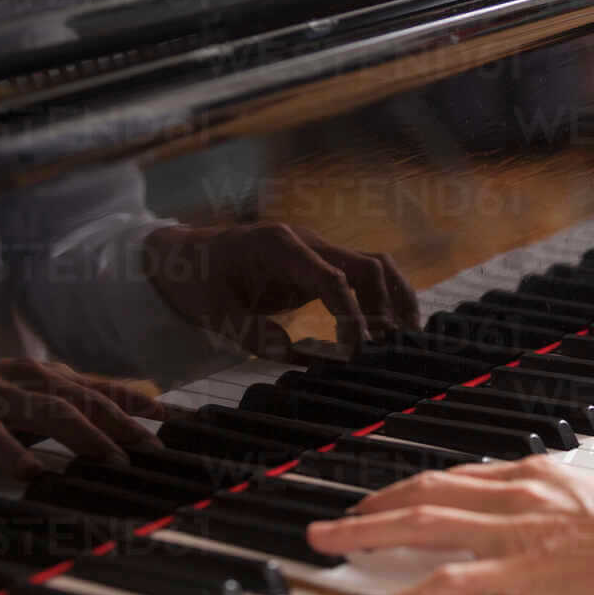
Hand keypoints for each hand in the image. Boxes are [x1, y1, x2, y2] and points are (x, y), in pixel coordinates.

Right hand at [0, 348, 166, 499]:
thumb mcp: (44, 382)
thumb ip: (96, 394)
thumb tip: (158, 406)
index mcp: (32, 378)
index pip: (86, 396)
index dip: (122, 416)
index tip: (155, 442)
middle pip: (46, 408)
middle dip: (84, 433)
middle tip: (116, 462)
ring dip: (6, 450)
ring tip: (31, 473)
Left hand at [144, 223, 419, 357]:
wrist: (185, 257)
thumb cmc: (195, 280)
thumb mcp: (209, 309)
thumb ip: (246, 329)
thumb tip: (288, 351)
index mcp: (279, 246)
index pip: (332, 278)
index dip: (351, 316)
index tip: (357, 351)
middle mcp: (307, 243)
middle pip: (368, 265)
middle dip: (388, 306)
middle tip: (393, 349)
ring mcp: (316, 253)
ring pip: (374, 266)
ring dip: (396, 299)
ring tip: (408, 339)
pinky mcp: (319, 269)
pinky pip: (363, 278)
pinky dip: (384, 300)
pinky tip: (393, 330)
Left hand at [307, 456, 593, 594]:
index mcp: (539, 477)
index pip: (458, 478)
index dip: (414, 490)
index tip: (389, 500)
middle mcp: (518, 494)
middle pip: (424, 493)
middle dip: (371, 505)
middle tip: (334, 518)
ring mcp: (516, 531)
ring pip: (421, 525)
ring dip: (366, 534)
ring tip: (328, 545)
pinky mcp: (522, 571)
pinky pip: (450, 583)